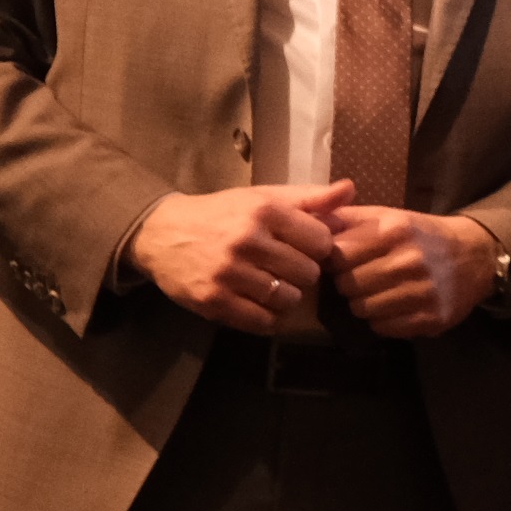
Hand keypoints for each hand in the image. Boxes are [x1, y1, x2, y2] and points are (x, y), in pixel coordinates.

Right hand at [128, 181, 351, 332]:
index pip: (322, 242)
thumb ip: (310, 197)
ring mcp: (228, 273)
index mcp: (264, 211)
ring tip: (270, 284)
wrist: (161, 233)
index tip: (303, 247)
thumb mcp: (264, 198)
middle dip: (302, 273)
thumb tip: (349, 189)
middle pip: (309, 273)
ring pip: (288, 299)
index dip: (318, 248)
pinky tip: (256, 302)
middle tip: (284, 267)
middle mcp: (246, 240)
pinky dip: (266, 317)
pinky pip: (263, 321)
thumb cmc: (223, 214)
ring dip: (285, 296)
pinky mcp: (213, 300)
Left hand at [328, 205, 499, 337]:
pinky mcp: (432, 317)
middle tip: (363, 278)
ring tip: (378, 292)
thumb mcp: (386, 215)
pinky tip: (394, 306)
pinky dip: (383, 319)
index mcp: (394, 231)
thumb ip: (345, 218)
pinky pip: (384, 327)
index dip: (335, 260)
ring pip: (362, 309)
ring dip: (364, 303)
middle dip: (349, 283)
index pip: (337, 255)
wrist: (474, 256)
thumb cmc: (419, 235)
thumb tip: (305, 223)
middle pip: (347, 285)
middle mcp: (409, 260)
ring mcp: (423, 291)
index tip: (345, 260)